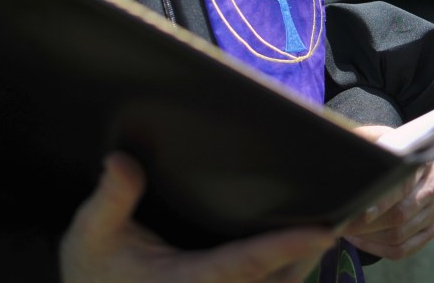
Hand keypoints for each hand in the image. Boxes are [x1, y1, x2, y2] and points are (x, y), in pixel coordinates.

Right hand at [60, 152, 336, 282]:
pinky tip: (294, 249)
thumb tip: (122, 161)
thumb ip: (110, 199)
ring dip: (299, 266)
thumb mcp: (91, 234)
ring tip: (325, 227)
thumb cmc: (92, 274)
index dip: (284, 249)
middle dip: (309, 256)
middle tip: (342, 217)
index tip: (322, 231)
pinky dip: (282, 271)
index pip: (245, 266)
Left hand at [343, 125, 433, 260]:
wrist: (401, 157)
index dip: (380, 201)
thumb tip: (343, 149)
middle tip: (341, 224)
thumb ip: (362, 141)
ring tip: (346, 230)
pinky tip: (360, 240)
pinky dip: (378, 248)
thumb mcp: (374, 137)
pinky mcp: (430, 229)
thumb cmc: (382, 147)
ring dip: (369, 237)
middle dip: (367, 224)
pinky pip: (403, 249)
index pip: (401, 185)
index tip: (360, 211)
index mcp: (421, 160)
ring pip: (400, 235)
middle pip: (401, 215)